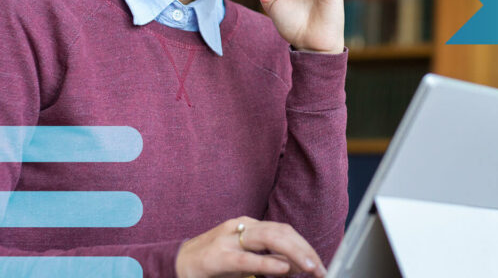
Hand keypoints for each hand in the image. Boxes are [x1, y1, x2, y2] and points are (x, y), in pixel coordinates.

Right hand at [175, 216, 326, 277]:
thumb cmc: (213, 264)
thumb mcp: (245, 261)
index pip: (285, 231)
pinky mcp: (218, 257)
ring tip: (310, 268)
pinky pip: (247, 259)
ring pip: (270, 239)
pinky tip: (283, 269)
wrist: (176, 264)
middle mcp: (242, 227)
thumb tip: (296, 267)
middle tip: (321, 269)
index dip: (305, 247)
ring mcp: (229, 239)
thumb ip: (269, 261)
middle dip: (305, 250)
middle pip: (282, 232)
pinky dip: (268, 264)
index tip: (320, 264)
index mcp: (250, 226)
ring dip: (294, 254)